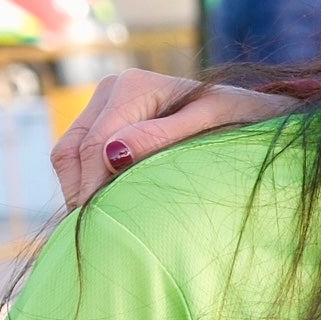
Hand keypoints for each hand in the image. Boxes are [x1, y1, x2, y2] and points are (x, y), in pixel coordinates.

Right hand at [49, 70, 289, 206]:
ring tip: (97, 224)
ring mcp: (105, 104)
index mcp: (133, 86)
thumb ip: (162, 136)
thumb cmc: (241, 118)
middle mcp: (112, 89)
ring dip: (77, 189)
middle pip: (72, 151)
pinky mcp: (105, 121)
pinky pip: (78, 156)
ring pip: (68, 154)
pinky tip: (104, 207)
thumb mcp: (210, 124)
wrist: (252, 110)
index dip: (92, 188)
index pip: (94, 147)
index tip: (102, 225)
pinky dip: (83, 182)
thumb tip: (112, 154)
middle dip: (80, 192)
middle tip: (97, 233)